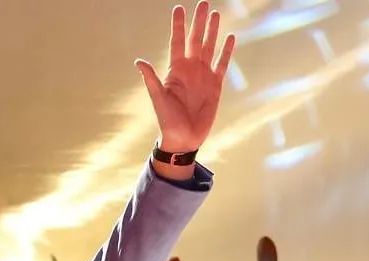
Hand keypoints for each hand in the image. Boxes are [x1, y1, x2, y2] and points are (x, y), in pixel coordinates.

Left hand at [136, 1, 236, 152]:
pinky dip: (226, 51)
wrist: (184, 138)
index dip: (178, 26)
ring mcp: (204, 75)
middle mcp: (190, 69)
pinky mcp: (216, 85)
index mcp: (175, 71)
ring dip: (212, 31)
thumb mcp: (158, 99)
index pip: (177, 42)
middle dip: (199, 22)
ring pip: (209, 47)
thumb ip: (151, 79)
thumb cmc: (167, 121)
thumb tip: (138, 61)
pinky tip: (230, 37)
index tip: (179, 8)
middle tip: (204, 3)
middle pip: (195, 40)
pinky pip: (222, 64)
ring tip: (215, 14)